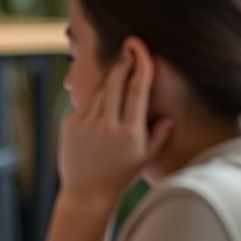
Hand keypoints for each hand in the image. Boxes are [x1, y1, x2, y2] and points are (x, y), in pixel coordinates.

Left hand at [59, 38, 173, 206]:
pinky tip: (103, 103)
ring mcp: (86, 124)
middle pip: (116, 83)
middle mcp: (107, 126)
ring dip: (110, 82)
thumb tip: (169, 117)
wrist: (87, 192)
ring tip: (119, 79)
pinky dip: (96, 99)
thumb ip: (159, 135)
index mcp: (130, 132)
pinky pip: (86, 103)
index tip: (140, 48)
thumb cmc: (120, 175)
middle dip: (124, 63)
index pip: (138, 90)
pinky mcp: (70, 124)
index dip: (140, 65)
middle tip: (130, 49)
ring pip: (100, 92)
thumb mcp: (146, 157)